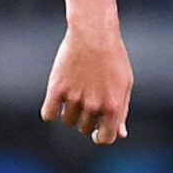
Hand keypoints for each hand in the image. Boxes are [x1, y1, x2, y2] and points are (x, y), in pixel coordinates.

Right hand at [42, 25, 132, 143]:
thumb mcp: (124, 85)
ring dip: (70, 112)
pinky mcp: (56, 89)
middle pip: (85, 128)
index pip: (105, 138)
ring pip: (67, 120)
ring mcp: (74, 98)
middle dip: (87, 119)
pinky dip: (50, 111)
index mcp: (113, 106)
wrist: (93, 33)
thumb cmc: (113, 58)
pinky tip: (56, 100)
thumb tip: (119, 135)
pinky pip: (48, 114)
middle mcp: (94, 105)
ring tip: (76, 93)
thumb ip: (122, 112)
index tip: (97, 133)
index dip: (101, 137)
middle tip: (88, 99)